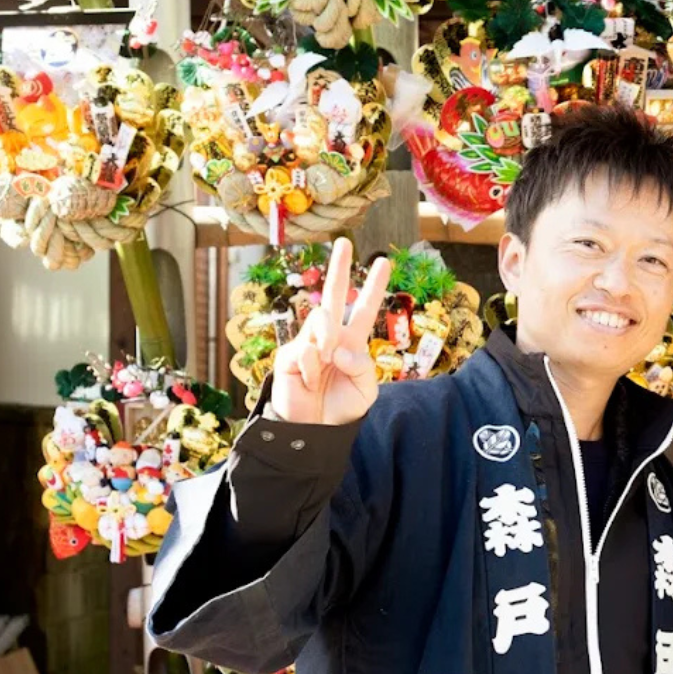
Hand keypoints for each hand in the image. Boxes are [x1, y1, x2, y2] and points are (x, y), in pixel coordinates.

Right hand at [268, 238, 392, 425]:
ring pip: (321, 321)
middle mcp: (329, 337)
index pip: (363, 309)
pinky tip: (310, 381)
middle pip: (333, 296)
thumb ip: (362, 366)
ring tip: (326, 365)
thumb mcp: (366, 390)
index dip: (373, 286)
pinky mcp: (289, 355)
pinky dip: (313, 368)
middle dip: (339, 268)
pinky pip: (305, 351)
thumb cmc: (342, 408)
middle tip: (343, 242)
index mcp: (351, 342)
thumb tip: (338, 346)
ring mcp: (307, 343)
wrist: (315, 431)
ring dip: (328, 340)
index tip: (383, 261)